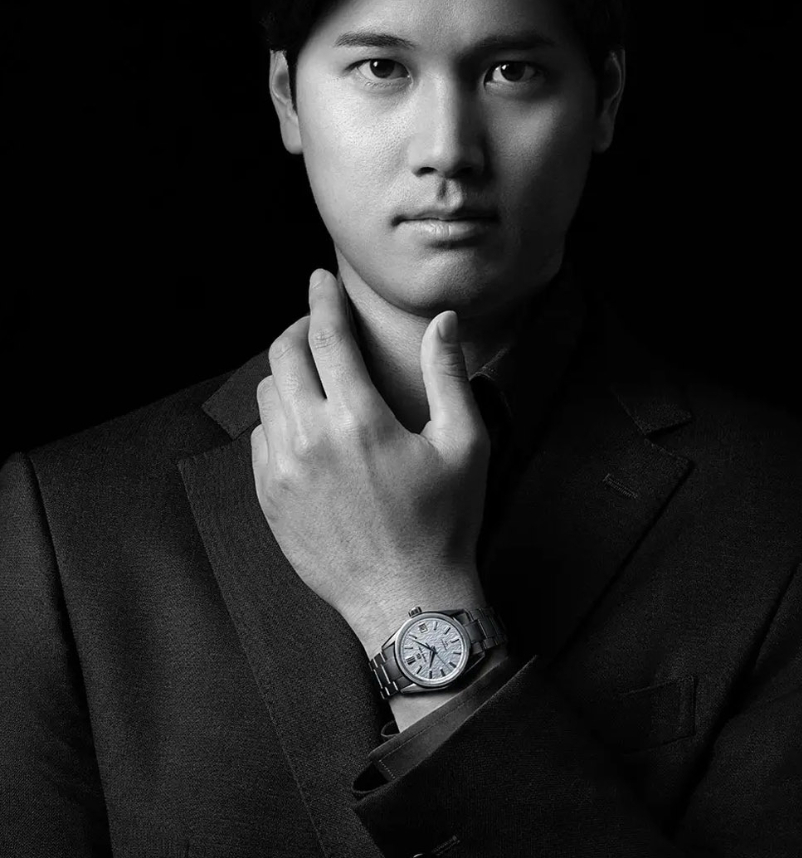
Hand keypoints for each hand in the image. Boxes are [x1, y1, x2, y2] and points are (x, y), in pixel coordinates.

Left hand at [251, 268, 490, 652]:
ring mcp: (282, 472)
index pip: (326, 336)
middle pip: (282, 356)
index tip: (319, 279)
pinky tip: (304, 428)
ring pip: (267, 397)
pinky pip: (259, 440)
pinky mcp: (268, 500)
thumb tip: (444, 322)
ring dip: (287, 375)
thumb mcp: (463, 444)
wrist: (407, 602)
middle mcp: (311, 439)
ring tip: (313, 378)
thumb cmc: (444, 523)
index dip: (322, 299)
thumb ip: (448, 375)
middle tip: (316, 326)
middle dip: (297, 329)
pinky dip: (278, 421)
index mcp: (359, 419)